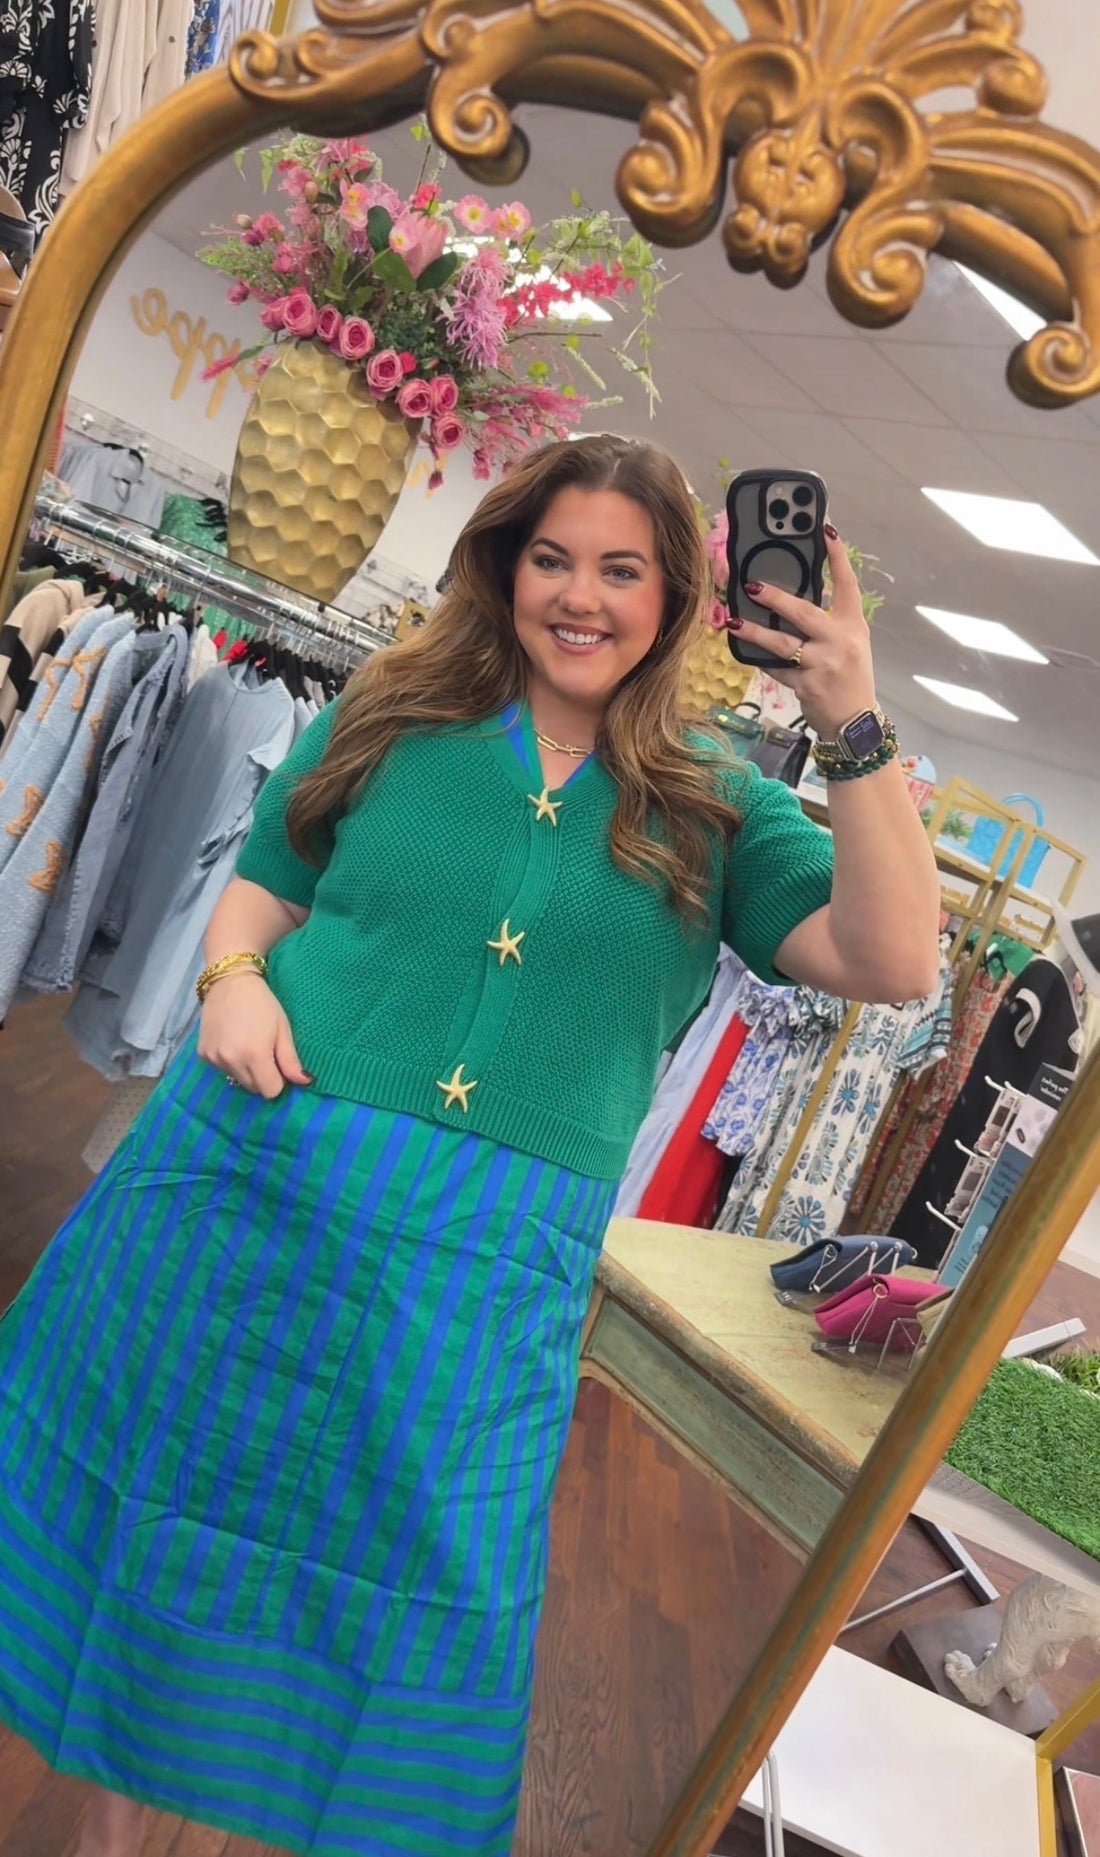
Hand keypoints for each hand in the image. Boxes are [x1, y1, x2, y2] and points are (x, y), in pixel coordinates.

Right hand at [198, 971, 312, 1099]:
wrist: (230, 982)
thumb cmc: (263, 1004)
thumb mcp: (282, 1029)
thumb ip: (290, 1060)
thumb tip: (305, 1082)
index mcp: (255, 1055)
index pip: (270, 1091)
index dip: (278, 1081)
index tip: (278, 1065)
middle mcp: (231, 1061)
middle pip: (253, 1088)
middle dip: (262, 1077)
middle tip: (264, 1053)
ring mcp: (214, 1058)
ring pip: (237, 1080)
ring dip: (245, 1071)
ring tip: (247, 1045)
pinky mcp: (203, 1054)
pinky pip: (222, 1070)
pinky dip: (229, 1063)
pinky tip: (232, 1042)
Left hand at [722, 524, 877, 737]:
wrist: (856, 723)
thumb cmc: (850, 679)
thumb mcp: (849, 645)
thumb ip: (828, 623)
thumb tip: (792, 601)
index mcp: (852, 626)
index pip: (847, 585)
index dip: (838, 557)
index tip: (827, 530)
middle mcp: (840, 641)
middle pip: (804, 612)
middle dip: (776, 598)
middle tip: (752, 585)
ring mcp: (823, 664)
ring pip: (782, 643)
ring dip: (755, 632)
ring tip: (733, 621)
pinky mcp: (807, 685)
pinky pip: (776, 668)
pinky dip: (761, 660)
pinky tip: (745, 652)